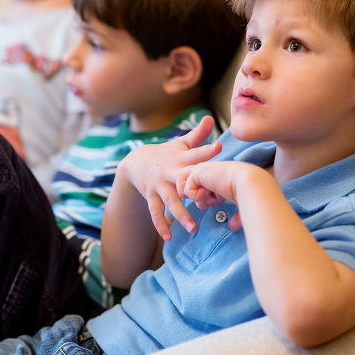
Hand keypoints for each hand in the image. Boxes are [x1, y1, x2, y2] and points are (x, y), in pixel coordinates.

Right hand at [121, 115, 220, 240]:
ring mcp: (158, 186)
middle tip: (206, 200)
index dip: (206, 150)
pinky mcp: (150, 196)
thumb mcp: (181, 143)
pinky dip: (161, 225)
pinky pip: (155, 213)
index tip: (218, 147)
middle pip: (182, 182)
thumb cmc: (167, 153)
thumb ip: (198, 134)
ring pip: (169, 202)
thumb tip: (210, 117)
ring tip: (193, 228)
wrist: (135, 162)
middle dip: (193, 190)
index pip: (194, 153)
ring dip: (180, 215)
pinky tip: (169, 237)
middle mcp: (168, 172)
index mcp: (179, 158)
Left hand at [183, 160, 272, 231]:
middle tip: (210, 196)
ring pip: (185, 188)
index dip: (207, 201)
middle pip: (190, 189)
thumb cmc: (250, 196)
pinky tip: (208, 191)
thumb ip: (235, 216)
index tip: (219, 199)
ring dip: (195, 197)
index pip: (201, 190)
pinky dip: (196, 195)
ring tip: (209, 195)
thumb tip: (233, 226)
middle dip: (197, 198)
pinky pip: (186, 190)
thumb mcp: (241, 206)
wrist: (250, 185)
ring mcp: (202, 169)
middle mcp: (209, 171)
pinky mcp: (197, 171)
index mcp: (218, 177)